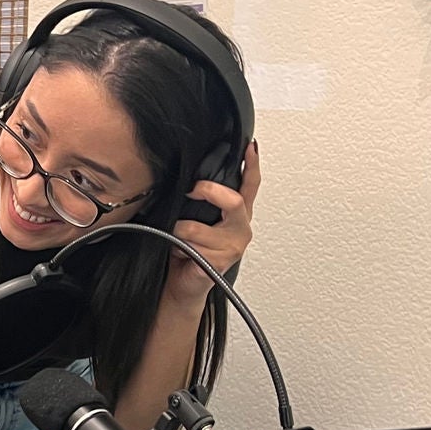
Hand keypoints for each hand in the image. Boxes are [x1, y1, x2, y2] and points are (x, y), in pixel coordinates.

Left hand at [166, 139, 259, 309]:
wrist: (185, 283)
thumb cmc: (188, 250)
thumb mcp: (195, 218)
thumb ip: (200, 200)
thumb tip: (188, 178)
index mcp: (237, 214)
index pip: (250, 185)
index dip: (252, 164)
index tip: (251, 146)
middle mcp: (240, 228)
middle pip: (233, 200)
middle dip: (208, 191)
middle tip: (192, 191)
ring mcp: (233, 246)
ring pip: (197, 227)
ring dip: (179, 230)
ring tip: (178, 238)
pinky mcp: (221, 261)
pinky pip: (191, 245)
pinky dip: (178, 247)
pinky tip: (181, 253)